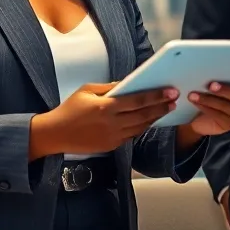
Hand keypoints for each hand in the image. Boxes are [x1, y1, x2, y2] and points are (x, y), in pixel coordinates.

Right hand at [29, 82, 175, 158]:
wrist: (55, 134)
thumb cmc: (69, 109)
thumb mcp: (87, 90)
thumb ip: (108, 88)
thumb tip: (128, 83)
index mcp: (106, 107)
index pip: (137, 100)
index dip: (156, 96)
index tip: (170, 91)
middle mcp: (112, 124)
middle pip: (143, 115)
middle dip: (161, 107)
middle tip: (175, 100)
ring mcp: (112, 137)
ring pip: (140, 127)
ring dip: (154, 118)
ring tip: (166, 109)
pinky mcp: (111, 146)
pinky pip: (131, 136)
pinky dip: (142, 127)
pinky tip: (149, 120)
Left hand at [183, 73, 229, 136]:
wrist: (201, 118)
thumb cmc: (212, 94)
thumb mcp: (217, 84)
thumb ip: (219, 76)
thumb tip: (208, 64)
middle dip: (226, 90)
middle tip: (211, 85)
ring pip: (225, 106)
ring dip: (209, 99)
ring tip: (194, 94)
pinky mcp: (228, 124)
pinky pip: (217, 115)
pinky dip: (205, 106)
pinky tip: (194, 101)